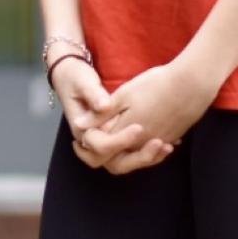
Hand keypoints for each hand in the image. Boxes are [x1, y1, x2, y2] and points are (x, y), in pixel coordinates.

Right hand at [49, 55, 167, 172]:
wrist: (69, 74)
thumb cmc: (75, 78)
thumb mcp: (84, 83)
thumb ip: (94, 96)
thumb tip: (102, 106)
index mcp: (81, 129)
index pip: (101, 146)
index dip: (120, 140)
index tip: (138, 127)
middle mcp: (91, 140)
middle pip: (115, 163)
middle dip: (138, 157)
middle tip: (158, 143)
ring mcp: (103, 140)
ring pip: (126, 161)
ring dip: (147, 157)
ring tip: (166, 144)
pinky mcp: (114, 137)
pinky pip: (133, 154)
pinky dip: (150, 152)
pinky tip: (168, 142)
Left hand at [88, 60, 215, 173]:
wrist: (192, 84)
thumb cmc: (155, 85)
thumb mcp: (123, 95)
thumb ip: (101, 114)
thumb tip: (79, 127)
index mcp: (127, 132)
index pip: (102, 150)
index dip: (89, 144)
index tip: (83, 135)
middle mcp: (143, 143)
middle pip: (119, 163)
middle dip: (105, 156)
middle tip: (92, 144)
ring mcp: (160, 142)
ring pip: (137, 158)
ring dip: (124, 153)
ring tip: (114, 140)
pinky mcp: (172, 137)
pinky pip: (154, 150)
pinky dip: (143, 148)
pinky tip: (140, 135)